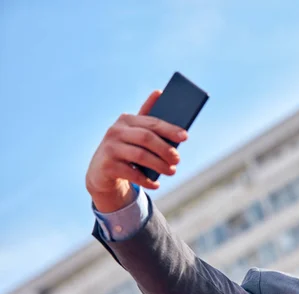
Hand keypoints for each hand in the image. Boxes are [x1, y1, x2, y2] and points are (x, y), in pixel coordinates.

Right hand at [85, 90, 187, 212]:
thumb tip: (160, 92)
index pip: (152, 123)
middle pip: (146, 138)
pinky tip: (156, 184)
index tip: (185, 137)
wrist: (101, 171)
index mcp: (127, 120)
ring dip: (159, 165)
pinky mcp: (107, 166)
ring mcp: (110, 148)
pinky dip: (146, 180)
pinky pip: (132, 173)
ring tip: (171, 171)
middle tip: (177, 159)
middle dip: (165, 149)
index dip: (169, 129)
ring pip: (140, 156)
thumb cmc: (126, 149)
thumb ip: (148, 119)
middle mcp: (116, 131)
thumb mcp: (135, 133)